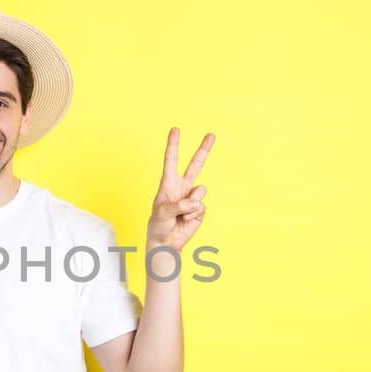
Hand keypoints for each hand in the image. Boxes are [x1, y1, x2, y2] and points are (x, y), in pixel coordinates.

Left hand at [146, 127, 211, 250]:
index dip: (173, 145)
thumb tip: (194, 202)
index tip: (175, 129)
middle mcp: (182, 187)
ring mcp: (192, 197)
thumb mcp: (162, 213)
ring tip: (181, 214)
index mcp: (168, 183)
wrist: (166, 242)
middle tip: (211, 134)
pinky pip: (201, 207)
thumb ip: (178, 205)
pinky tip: (186, 220)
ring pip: (200, 190)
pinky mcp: (199, 210)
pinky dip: (194, 215)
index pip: (171, 160)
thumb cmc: (159, 225)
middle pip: (195, 164)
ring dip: (191, 204)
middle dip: (204, 149)